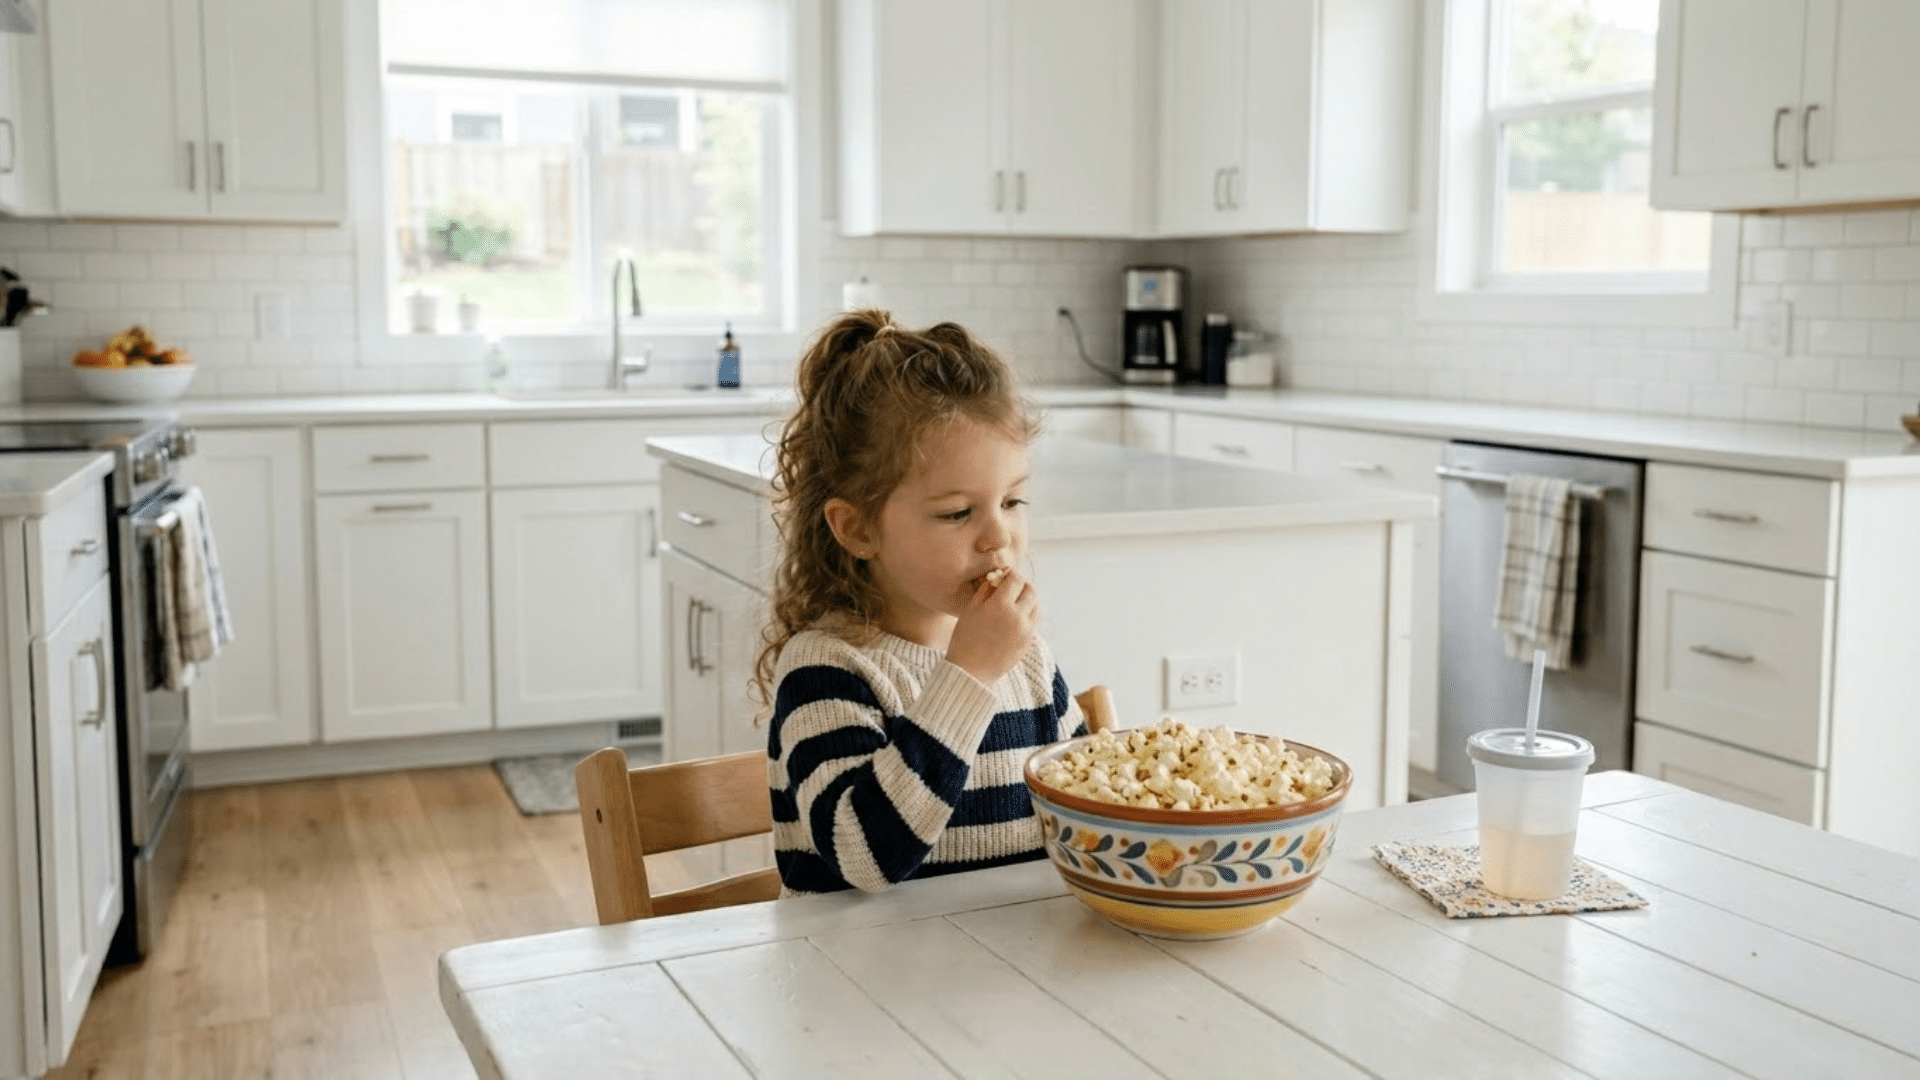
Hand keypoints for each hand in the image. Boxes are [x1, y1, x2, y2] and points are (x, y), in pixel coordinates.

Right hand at [948, 567, 1040, 686]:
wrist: (970, 671)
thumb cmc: (965, 639)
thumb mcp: (970, 610)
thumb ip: (985, 590)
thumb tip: (996, 578)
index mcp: (1001, 605)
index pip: (1016, 579)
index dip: (1011, 575)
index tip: (1004, 577)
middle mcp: (1018, 616)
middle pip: (1031, 591)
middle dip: (1023, 586)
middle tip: (1012, 589)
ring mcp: (1026, 631)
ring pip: (1037, 607)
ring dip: (1029, 601)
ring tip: (1016, 605)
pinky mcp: (1028, 643)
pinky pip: (1034, 623)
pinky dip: (1027, 617)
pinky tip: (1014, 621)